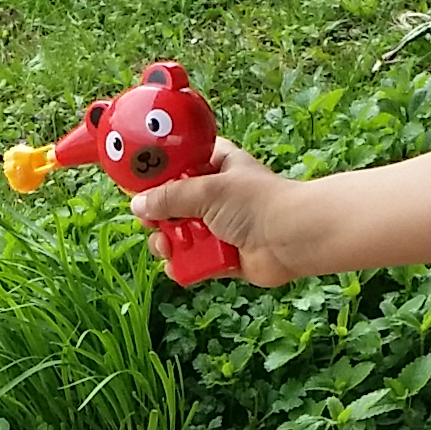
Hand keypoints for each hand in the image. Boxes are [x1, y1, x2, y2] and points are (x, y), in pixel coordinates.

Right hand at [140, 138, 310, 284]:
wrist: (292, 238)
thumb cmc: (256, 203)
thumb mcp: (205, 190)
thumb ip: (168, 197)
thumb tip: (138, 205)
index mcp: (217, 166)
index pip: (180, 163)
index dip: (159, 174)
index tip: (140, 186)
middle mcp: (217, 195)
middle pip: (174, 204)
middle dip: (159, 217)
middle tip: (153, 223)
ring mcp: (221, 226)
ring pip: (181, 235)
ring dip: (170, 244)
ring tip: (167, 247)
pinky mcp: (224, 255)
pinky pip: (195, 262)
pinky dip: (186, 266)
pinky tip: (179, 267)